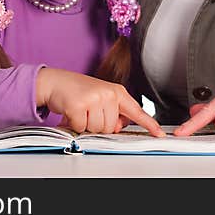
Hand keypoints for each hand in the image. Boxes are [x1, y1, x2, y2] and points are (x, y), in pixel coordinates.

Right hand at [35, 68, 164, 136]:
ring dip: (86, 125)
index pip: (136, 111)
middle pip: (111, 127)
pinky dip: (74, 124)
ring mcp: (94, 98)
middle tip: (88, 111)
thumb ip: (113, 112)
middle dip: (98, 124)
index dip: (149, 124)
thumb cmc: (78, 91)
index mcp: (117, 92)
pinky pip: (81, 128)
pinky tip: (72, 111)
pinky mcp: (79, 105)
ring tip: (81, 111)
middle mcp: (108, 94)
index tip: (159, 133)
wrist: (56, 81)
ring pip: (97, 129)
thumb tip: (117, 127)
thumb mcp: (101, 98)